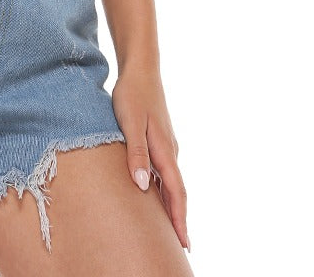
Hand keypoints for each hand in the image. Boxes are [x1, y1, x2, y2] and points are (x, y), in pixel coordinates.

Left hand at [111, 66, 189, 251]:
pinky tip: (156, 194)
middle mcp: (170, 150)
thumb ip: (136, 153)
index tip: (184, 243)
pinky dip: (165, 188)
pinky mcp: (160, 139)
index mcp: (164, 150)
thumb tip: (141, 186)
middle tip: (181, 245)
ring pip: (172, 181)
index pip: (176, 192)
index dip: (179, 219)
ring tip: (169, 227)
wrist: (141, 69)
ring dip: (172, 204)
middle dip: (179, 218)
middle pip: (178, 191)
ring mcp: (166, 144)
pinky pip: (165, 170)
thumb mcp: (129, 122)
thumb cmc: (132, 94)